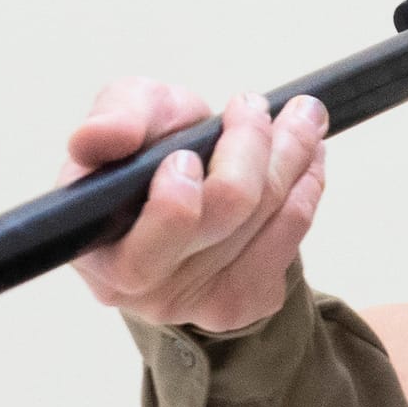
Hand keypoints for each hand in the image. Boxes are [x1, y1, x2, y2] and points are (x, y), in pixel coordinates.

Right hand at [63, 79, 329, 334]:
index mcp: (99, 254)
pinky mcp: (246, 301)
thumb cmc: (146, 153)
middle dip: (250, 144)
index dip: (176, 198)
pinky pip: (294, 233)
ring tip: (300, 116)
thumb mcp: (128, 115)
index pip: (145, 246)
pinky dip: (307, 185)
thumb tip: (100, 138)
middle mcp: (145, 290)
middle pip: (227, 210)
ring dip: (294, 153)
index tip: (187, 151)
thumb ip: (113, 118)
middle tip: (253, 104)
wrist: (184, 188)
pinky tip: (308, 158)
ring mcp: (199, 303)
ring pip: (271, 214)